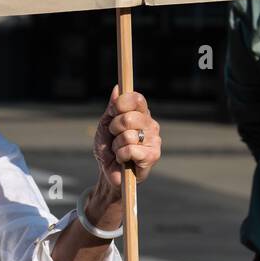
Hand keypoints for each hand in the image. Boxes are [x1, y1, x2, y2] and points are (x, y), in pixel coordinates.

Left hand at [92, 87, 160, 203]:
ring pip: (128, 135)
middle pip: (129, 117)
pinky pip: (130, 150)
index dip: (121, 103)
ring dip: (116, 145)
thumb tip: (117, 88)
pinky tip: (124, 160)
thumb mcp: (105, 124)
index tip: (113, 112)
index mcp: (141, 113)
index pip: (137, 98)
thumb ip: (112, 107)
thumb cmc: (108, 147)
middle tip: (115, 137)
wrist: (108, 172)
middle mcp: (150, 124)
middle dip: (114, 129)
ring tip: (119, 151)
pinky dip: (121, 156)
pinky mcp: (153, 156)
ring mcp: (154, 140)